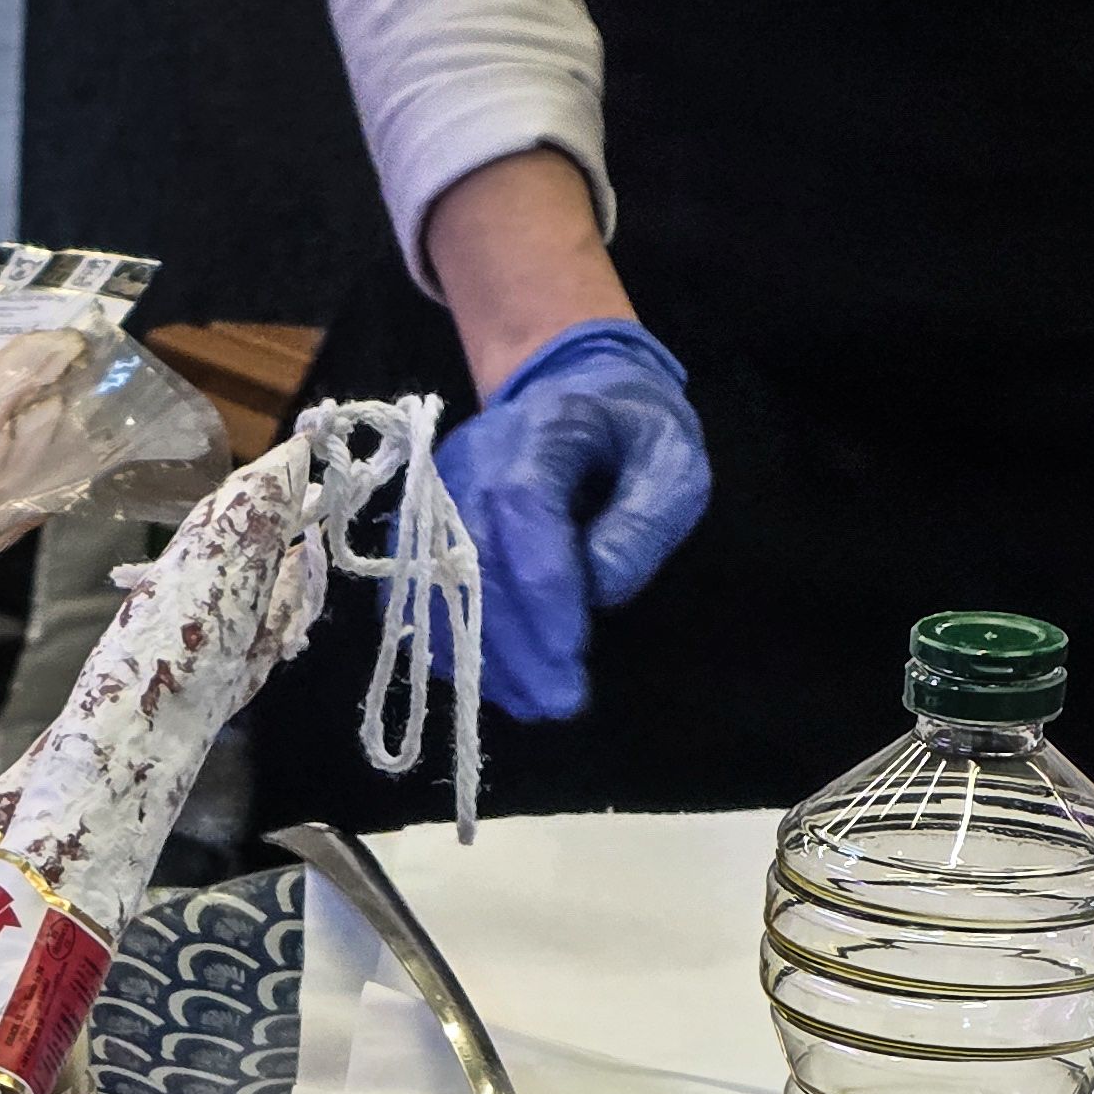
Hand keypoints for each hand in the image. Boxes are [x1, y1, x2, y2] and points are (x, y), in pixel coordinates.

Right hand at [434, 318, 709, 722]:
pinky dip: (454, 647)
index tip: (572, 651)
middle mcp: (470, 461)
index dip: (541, 587)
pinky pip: (421, 597)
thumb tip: (599, 589)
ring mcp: (435, 496)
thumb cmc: (628, 430)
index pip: (522, 508)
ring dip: (483, 657)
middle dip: (514, 643)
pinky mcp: (421, 529)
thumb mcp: (672, 460)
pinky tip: (501, 683)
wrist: (567, 389)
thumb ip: (645, 521)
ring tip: (536, 704)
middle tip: (560, 702)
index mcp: (539, 430)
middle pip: (473, 560)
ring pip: (438, 587)